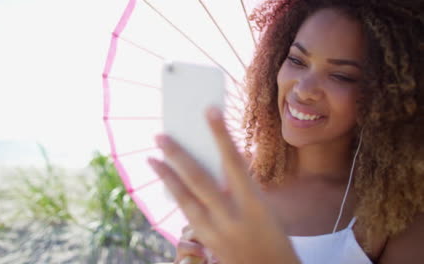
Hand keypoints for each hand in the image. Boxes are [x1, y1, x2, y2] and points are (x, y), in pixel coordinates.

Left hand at [148, 106, 299, 263]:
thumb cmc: (274, 236)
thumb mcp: (264, 208)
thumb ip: (243, 184)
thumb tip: (225, 158)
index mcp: (254, 205)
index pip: (234, 162)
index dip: (221, 134)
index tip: (210, 110)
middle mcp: (231, 218)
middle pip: (199, 180)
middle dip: (177, 156)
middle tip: (160, 135)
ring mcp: (215, 232)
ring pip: (184, 198)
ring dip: (166, 176)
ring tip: (152, 158)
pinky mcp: (205, 241)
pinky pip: (186, 212)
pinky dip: (175, 194)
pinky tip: (165, 180)